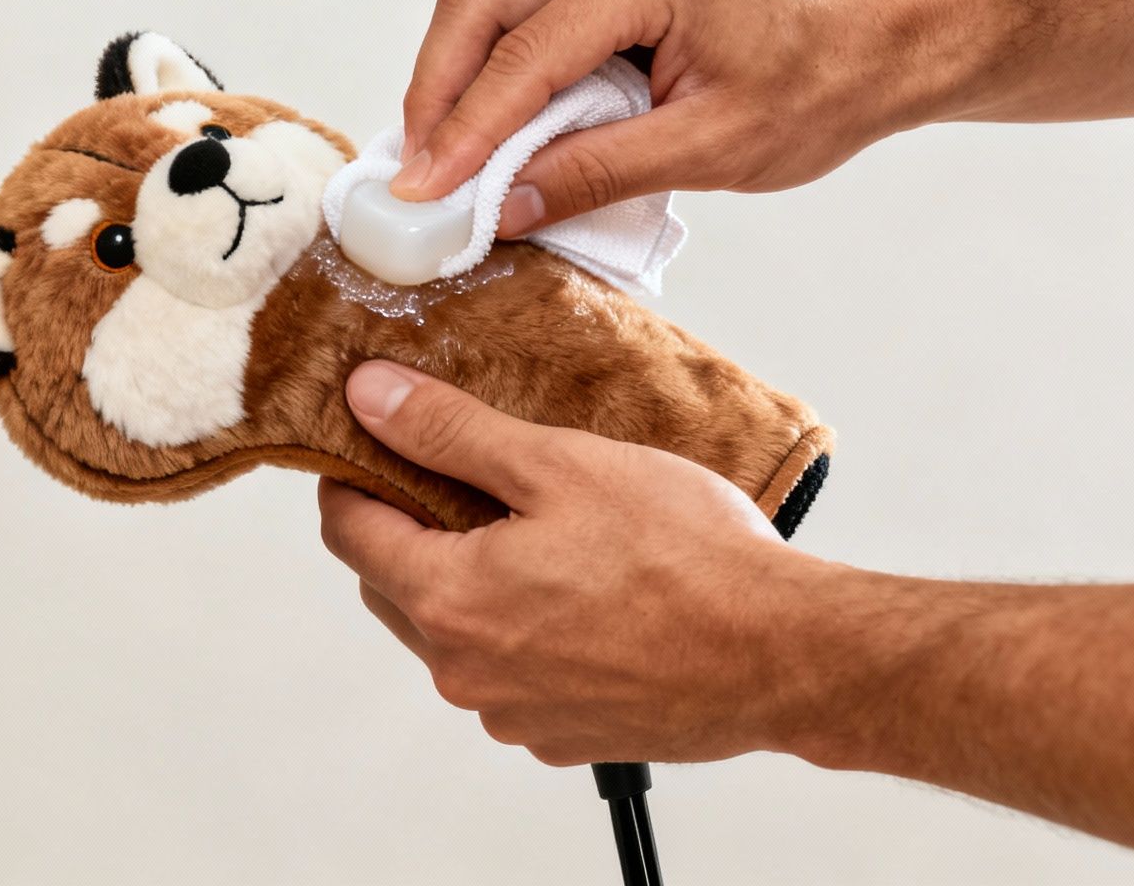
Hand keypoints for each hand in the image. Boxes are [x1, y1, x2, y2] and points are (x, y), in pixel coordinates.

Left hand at [319, 359, 835, 765]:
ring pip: (449, 634)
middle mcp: (465, 674)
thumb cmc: (687, 557)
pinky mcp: (559, 736)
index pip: (348, 532)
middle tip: (465, 479)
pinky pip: (506, 675)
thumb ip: (450, 432)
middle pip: (390, 585)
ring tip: (537, 535)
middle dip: (409, 529)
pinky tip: (578, 594)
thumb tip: (369, 397)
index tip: (376, 442)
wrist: (784, 654)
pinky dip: (518, 632)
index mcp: (450, 601)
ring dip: (467, 583)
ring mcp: (511, 714)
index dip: (353, 476)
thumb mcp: (559, 465)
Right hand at [394, 0, 953, 234]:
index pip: (527, 55)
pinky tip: (483, 116)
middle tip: (414, 168)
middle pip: (482, 0)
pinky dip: (491, 58)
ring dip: (455, 73)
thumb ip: (597, 175)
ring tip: (439, 150)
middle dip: (434, 90)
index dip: (465, 130)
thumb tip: (501, 210)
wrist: (883, 37)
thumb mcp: (713, 149)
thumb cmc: (821, 86)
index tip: (423, 189)